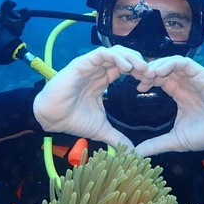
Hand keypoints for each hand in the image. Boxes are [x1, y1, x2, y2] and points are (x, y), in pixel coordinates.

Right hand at [33, 46, 147, 148]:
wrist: (51, 119)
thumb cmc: (72, 120)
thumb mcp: (101, 129)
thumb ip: (117, 138)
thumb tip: (132, 152)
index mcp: (103, 79)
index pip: (126, 68)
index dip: (140, 72)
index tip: (151, 82)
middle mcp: (98, 70)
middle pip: (124, 56)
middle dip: (140, 62)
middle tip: (152, 74)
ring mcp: (90, 65)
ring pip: (116, 51)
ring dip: (132, 57)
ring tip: (143, 69)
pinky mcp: (82, 63)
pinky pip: (102, 53)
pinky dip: (117, 57)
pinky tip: (127, 67)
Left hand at [134, 56, 203, 156]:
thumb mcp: (175, 140)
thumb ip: (156, 144)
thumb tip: (136, 153)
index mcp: (180, 94)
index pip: (160, 80)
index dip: (147, 79)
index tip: (137, 87)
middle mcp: (186, 84)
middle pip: (164, 68)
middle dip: (149, 70)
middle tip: (137, 77)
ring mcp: (195, 79)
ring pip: (172, 62)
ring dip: (157, 65)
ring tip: (146, 74)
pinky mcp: (203, 76)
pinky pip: (185, 63)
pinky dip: (170, 63)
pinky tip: (159, 72)